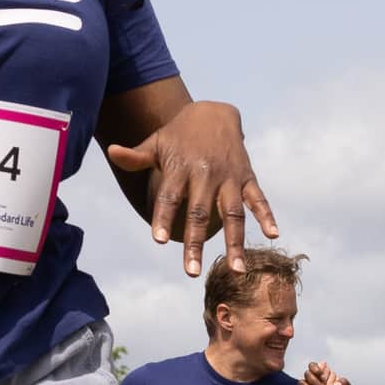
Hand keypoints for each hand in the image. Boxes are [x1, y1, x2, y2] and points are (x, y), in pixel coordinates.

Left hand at [101, 99, 276, 276]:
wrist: (215, 111)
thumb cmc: (179, 134)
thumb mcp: (156, 142)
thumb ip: (136, 155)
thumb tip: (111, 151)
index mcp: (180, 167)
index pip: (169, 196)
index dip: (163, 217)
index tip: (159, 241)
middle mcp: (205, 174)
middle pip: (199, 213)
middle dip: (195, 243)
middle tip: (191, 273)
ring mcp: (229, 176)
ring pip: (233, 213)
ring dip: (235, 242)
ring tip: (236, 270)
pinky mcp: (247, 176)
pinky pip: (258, 198)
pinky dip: (267, 215)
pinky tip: (273, 235)